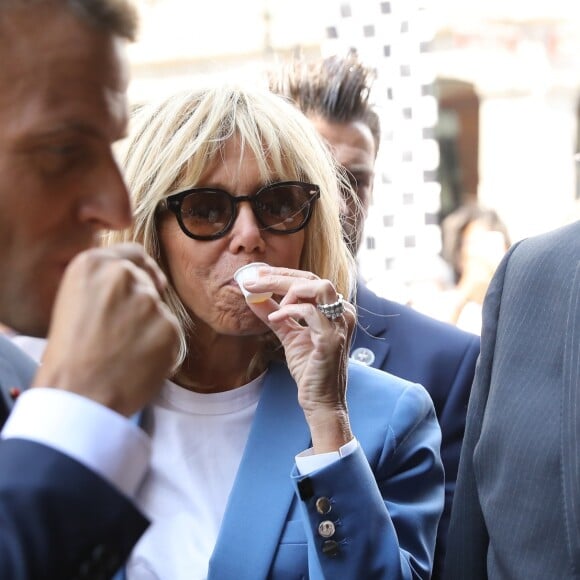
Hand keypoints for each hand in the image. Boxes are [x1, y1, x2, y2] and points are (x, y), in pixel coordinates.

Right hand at [32, 243, 179, 416]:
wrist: (77, 395)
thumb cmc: (69, 355)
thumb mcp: (74, 300)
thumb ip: (105, 282)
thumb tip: (138, 277)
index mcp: (93, 264)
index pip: (134, 254)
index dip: (144, 270)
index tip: (150, 282)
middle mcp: (123, 275)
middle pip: (148, 284)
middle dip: (142, 306)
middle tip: (122, 334)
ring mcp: (150, 302)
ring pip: (161, 310)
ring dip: (151, 328)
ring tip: (124, 352)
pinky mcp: (169, 327)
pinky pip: (171, 334)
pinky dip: (160, 348)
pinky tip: (138, 362)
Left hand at [244, 267, 354, 452]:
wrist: (320, 400)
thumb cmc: (309, 369)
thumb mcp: (288, 335)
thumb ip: (275, 314)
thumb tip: (253, 296)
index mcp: (335, 309)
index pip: (310, 279)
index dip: (283, 274)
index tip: (257, 275)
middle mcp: (342, 312)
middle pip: (313, 278)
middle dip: (279, 277)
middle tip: (253, 281)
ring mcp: (340, 324)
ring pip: (318, 287)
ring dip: (289, 290)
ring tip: (273, 306)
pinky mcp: (332, 338)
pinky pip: (311, 312)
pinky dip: (289, 311)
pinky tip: (274, 320)